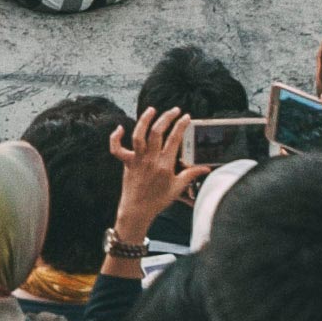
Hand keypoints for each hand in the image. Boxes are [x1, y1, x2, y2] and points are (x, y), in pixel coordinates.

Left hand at [114, 107, 198, 231]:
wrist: (137, 210)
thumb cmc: (158, 200)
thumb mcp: (178, 187)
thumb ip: (191, 174)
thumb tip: (205, 168)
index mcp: (165, 164)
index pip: (174, 139)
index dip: (181, 125)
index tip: (186, 117)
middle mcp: (150, 159)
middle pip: (157, 132)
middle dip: (167, 117)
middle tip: (175, 110)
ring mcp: (137, 160)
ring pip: (138, 135)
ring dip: (144, 120)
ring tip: (151, 109)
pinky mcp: (127, 163)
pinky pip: (117, 149)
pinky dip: (115, 138)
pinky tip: (119, 128)